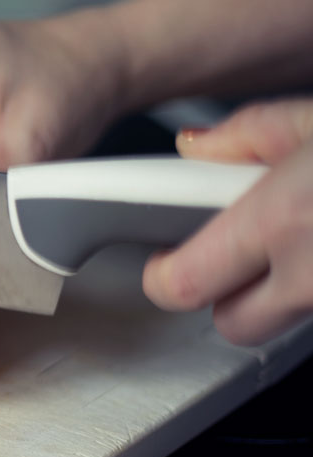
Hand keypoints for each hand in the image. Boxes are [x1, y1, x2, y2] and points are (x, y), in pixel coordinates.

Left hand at [142, 99, 312, 344]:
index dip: (162, 277)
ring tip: (294, 243)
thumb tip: (194, 147)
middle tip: (233, 255)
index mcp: (283, 218)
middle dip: (224, 295)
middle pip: (234, 324)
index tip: (162, 261)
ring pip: (284, 322)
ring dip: (278, 294)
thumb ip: (249, 132)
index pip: (182, 285)